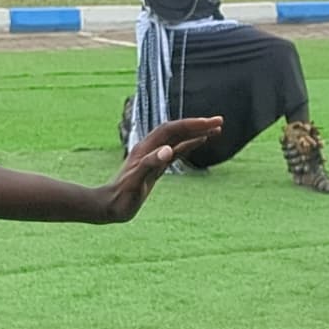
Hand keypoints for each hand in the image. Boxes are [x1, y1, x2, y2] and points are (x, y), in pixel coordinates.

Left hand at [99, 116, 221, 220]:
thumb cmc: (122, 196)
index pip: (172, 130)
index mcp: (146, 148)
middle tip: (219, 121)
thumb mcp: (136, 182)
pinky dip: (189, 144)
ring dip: (196, 132)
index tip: (210, 123)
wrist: (109, 207)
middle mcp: (150, 148)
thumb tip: (169, 150)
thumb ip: (151, 164)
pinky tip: (199, 142)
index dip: (191, 124)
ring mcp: (153, 156)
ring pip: (178, 139)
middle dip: (198, 125)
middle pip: (177, 130)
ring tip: (216, 130)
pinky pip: (176, 151)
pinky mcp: (156, 166)